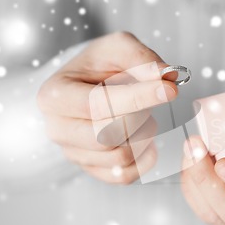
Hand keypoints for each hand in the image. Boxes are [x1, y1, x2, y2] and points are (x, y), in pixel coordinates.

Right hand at [37, 32, 176, 183]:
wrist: (88, 86)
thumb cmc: (100, 66)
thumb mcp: (118, 48)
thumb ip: (141, 57)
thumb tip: (166, 76)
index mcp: (55, 95)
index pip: (98, 104)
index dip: (138, 97)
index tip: (169, 90)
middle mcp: (58, 128)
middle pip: (108, 134)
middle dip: (139, 115)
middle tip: (149, 100)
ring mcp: (73, 153)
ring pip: (120, 156)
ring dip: (143, 134)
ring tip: (143, 115)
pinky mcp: (92, 170)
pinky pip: (125, 176)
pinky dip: (145, 158)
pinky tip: (147, 137)